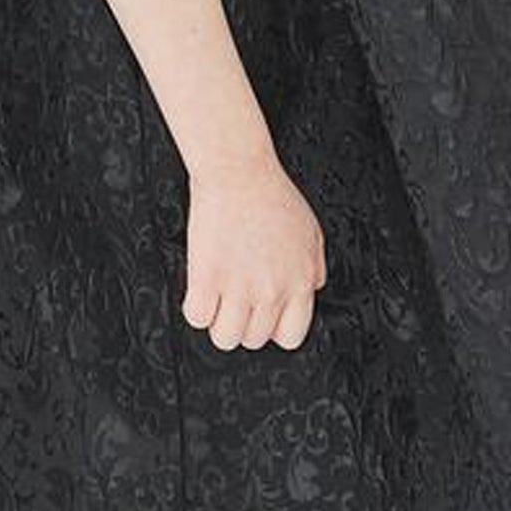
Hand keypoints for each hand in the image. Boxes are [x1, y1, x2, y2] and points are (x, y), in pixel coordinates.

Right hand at [181, 149, 327, 350]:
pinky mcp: (208, 278)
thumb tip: (312, 289)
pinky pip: (197, 318)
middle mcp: (273, 290)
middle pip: (254, 339)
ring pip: (225, 338)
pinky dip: (195, 306)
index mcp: (301, 281)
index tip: (262, 315)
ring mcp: (240, 287)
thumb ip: (315, 268)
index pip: (291, 336)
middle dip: (242, 321)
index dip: (273, 328)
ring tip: (216, 297)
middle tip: (234, 297)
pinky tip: (200, 287)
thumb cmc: (271, 194)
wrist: (238, 170)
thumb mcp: (311, 232)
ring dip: (217, 321)